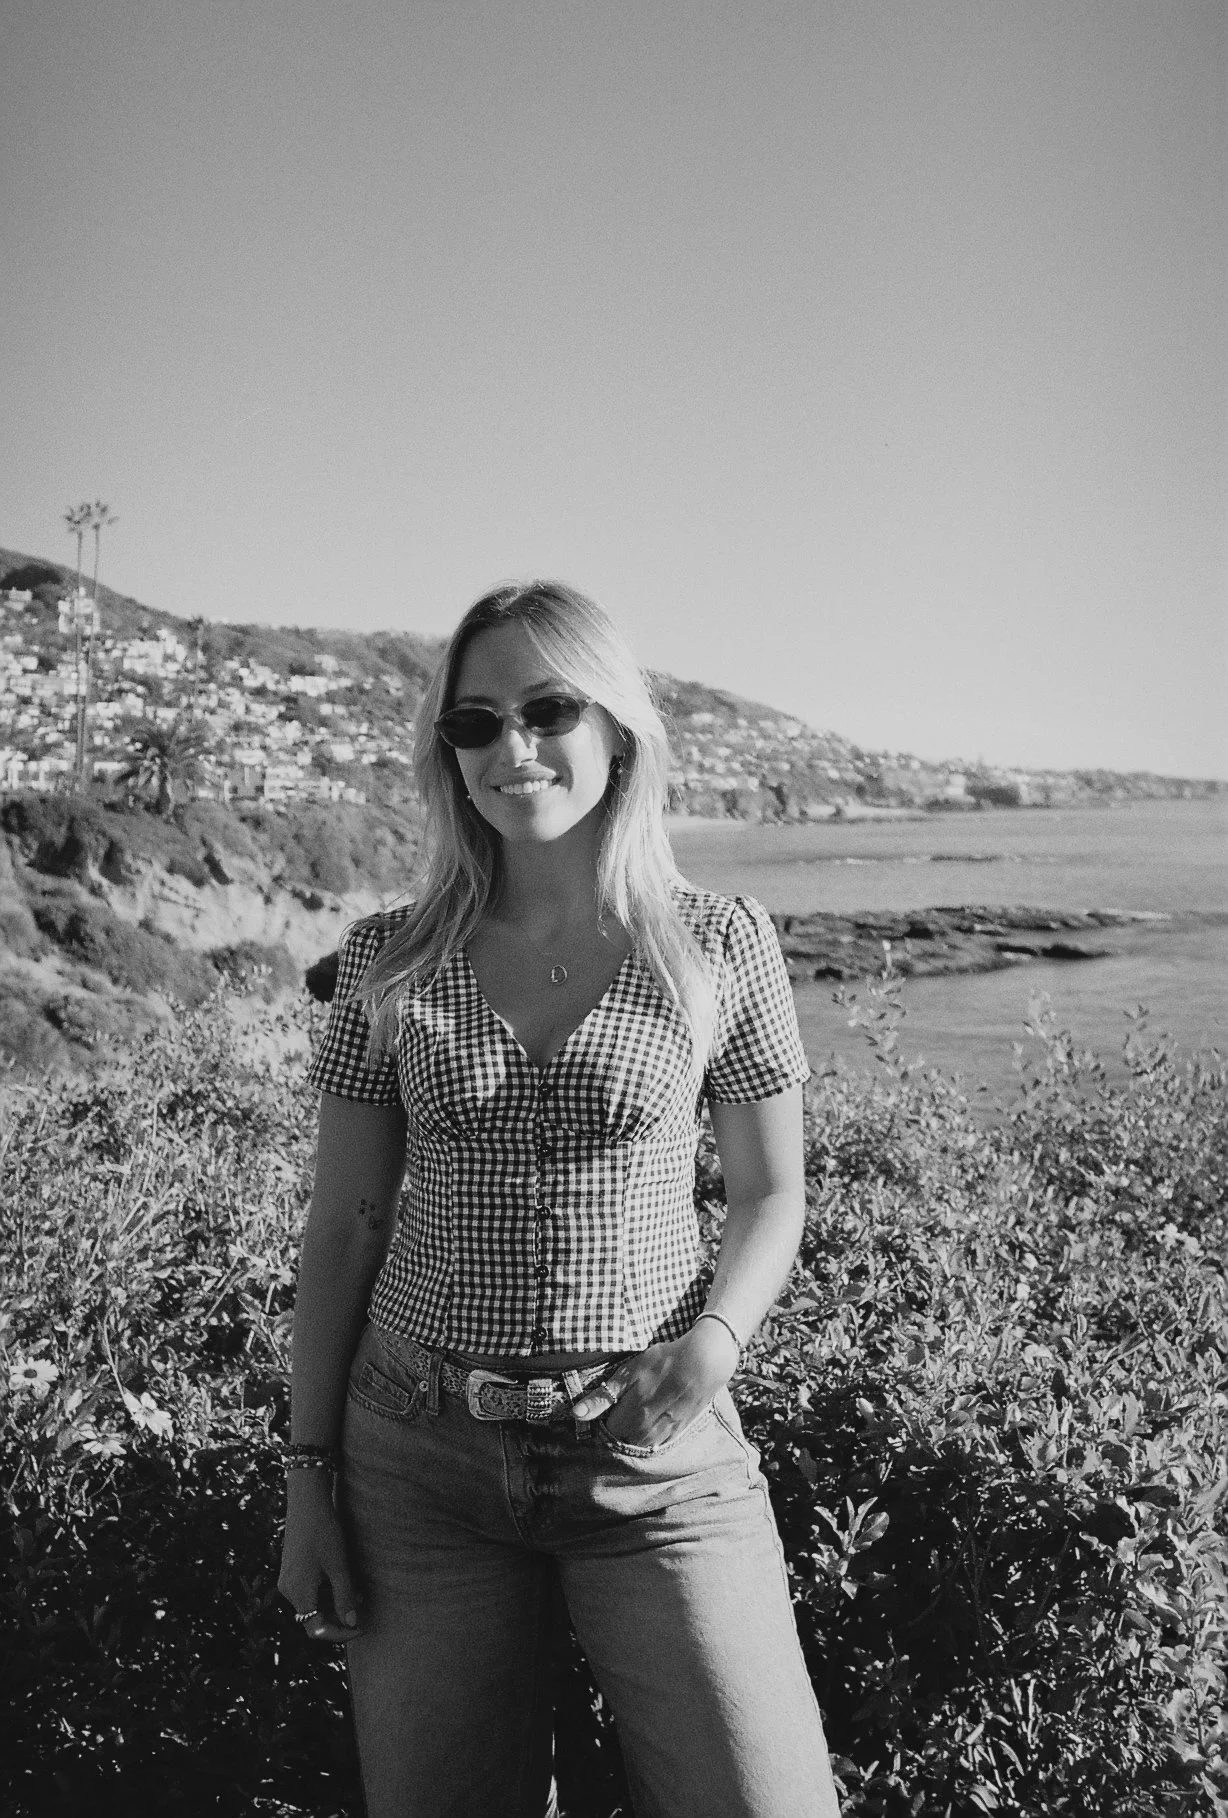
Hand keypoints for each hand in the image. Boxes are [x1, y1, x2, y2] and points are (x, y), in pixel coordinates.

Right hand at [278, 1471, 363, 1642]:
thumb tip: (352, 1623)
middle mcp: (288, 1590)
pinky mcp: (291, 1568)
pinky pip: (308, 1589)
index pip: (316, 1630)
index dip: (339, 1633)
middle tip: (362, 1607)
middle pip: (313, 1617)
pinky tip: (343, 1578)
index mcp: (299, 1593)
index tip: (361, 1627)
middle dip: (339, 1616)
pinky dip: (326, 1590)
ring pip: (312, 1603)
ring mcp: (288, 1578)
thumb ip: (345, 1596)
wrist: (307, 1501)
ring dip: (334, 1602)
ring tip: (357, 1591)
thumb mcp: (339, 1565)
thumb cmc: (325, 1532)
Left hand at [572, 1319, 739, 1448]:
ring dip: (632, 1433)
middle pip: (621, 1440)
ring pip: (639, 1444)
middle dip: (616, 1427)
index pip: (606, 1430)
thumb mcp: (630, 1372)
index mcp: (631, 1416)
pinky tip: (651, 1419)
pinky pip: (657, 1443)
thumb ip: (603, 1396)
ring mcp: (664, 1434)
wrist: (704, 1362)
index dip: (602, 1417)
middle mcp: (646, 1431)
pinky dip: (649, 1436)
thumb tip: (576, 1414)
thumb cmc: (664, 1361)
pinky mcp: (678, 1431)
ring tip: (635, 1411)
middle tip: (620, 1406)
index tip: (605, 1404)